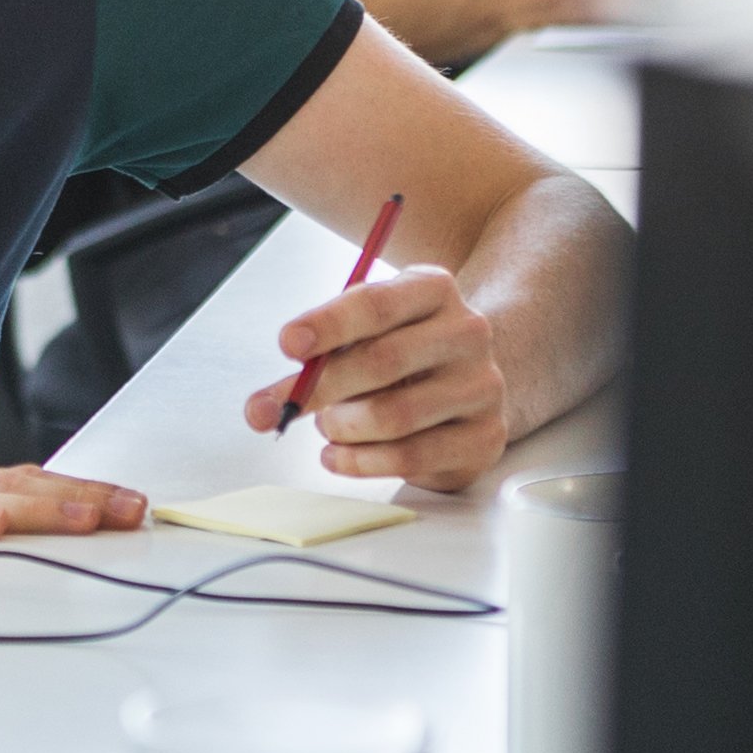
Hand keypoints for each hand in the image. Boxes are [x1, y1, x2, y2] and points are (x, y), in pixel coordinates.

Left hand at [251, 258, 513, 493]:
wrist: (466, 381)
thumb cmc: (399, 351)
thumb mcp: (366, 331)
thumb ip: (322, 353)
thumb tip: (267, 404)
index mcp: (434, 290)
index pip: (377, 304)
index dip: (328, 325)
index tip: (287, 344)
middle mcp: (467, 332)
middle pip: (383, 361)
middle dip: (318, 389)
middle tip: (274, 409)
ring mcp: (483, 386)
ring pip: (395, 415)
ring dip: (342, 427)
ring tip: (327, 426)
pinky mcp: (485, 437)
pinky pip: (411, 456)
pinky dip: (361, 462)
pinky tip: (337, 456)